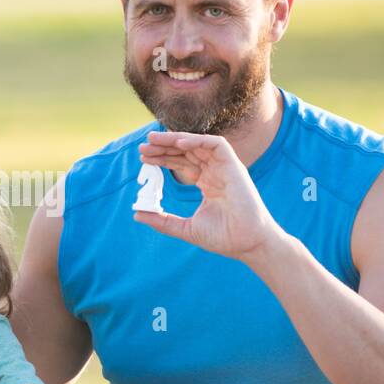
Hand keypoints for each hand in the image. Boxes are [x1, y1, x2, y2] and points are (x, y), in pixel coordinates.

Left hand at [135, 131, 281, 261]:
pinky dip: (198, 140)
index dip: (163, 159)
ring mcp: (226, 168)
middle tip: (143, 148)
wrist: (246, 244)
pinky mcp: (235, 167)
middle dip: (165, 147)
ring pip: (198, 144)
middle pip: (187, 152)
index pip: (183, 164)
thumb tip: (137, 214)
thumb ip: (162, 221)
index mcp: (208, 183)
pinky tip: (178, 144)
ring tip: (154, 141)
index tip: (144, 160)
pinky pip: (217, 144)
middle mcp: (216, 172)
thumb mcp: (185, 228)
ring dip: (175, 140)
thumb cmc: (223, 237)